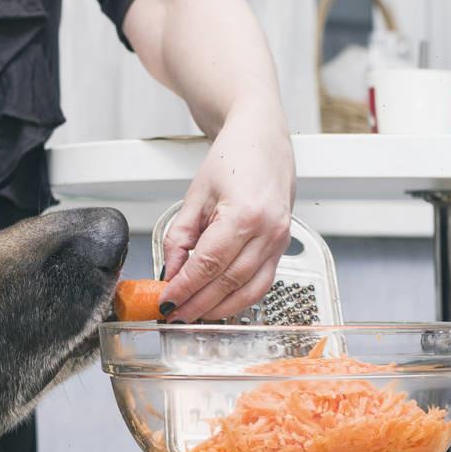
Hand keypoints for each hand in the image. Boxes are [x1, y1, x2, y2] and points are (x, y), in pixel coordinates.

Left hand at [158, 101, 294, 321]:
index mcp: (245, 214)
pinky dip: (239, 299)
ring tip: (193, 313)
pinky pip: (262, 283)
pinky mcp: (283, 246)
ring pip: (249, 291)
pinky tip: (219, 303)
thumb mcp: (196, 196)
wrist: (262, 138)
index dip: (185, 288)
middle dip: (198, 304)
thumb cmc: (232, 157)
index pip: (209, 265)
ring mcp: (280, 240)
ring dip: (218, 308)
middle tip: (174, 313)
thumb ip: (180, 238)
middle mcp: (268, 231)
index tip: (166, 301)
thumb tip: (171, 274)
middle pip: (228, 283)